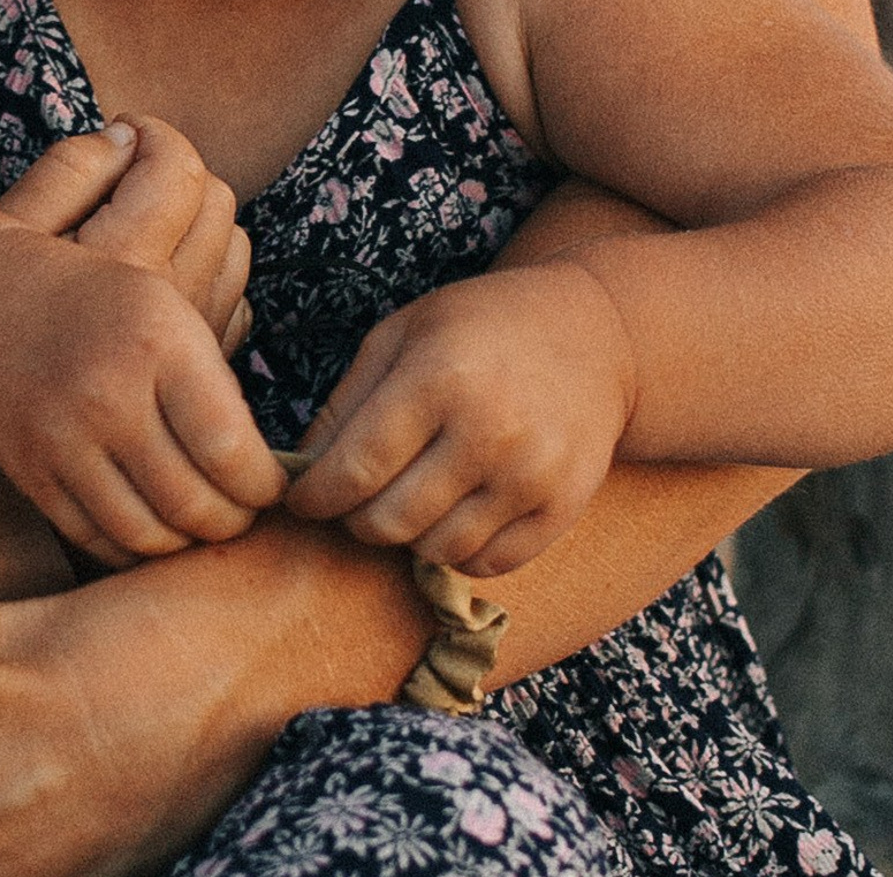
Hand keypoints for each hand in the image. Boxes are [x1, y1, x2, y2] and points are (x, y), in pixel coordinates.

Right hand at [0, 118, 252, 348]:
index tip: (127, 130)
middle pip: (217, 203)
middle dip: (180, 171)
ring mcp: (190, 340)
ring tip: (147, 220)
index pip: (181, 170)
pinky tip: (162, 272)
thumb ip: (72, 169)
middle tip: (133, 170)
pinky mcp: (195, 367)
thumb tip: (127, 136)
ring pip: (235, 250)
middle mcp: (167, 303)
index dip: (155, 132)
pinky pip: (235, 302)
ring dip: (202, 221)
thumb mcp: (16, 219)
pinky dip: (211, 273)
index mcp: (122, 260)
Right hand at [0, 223, 281, 564]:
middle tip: (239, 511)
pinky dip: (134, 549)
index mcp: (157, 342)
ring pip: (148, 535)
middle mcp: (109, 393)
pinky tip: (150, 526)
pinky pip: (97, 540)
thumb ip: (214, 386)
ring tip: (198, 521)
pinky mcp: (30, 472)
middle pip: (195, 503)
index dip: (263, 485)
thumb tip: (270, 475)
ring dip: (185, 542)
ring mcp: (63, 438)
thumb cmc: (99, 306)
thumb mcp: (166, 309)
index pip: (231, 450)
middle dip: (232, 521)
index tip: (269, 484)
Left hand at [284, 261, 638, 575]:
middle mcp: (489, 432)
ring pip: (436, 549)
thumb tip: (304, 469)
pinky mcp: (563, 507)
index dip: (315, 495)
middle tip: (349, 501)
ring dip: (405, 538)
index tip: (299, 500)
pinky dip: (455, 552)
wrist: (593, 334)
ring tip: (402, 500)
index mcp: (438, 379)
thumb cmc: (478, 327)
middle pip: (390, 519)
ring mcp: (532, 475)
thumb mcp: (400, 334)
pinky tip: (448, 514)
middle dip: (353, 520)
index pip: (356, 467)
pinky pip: (488, 564)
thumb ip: (347, 400)